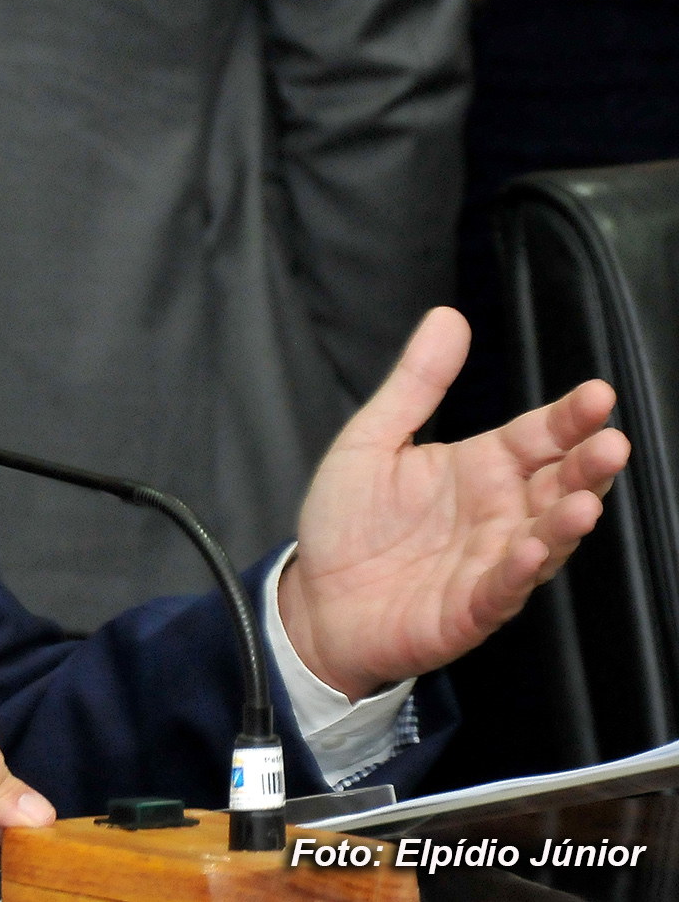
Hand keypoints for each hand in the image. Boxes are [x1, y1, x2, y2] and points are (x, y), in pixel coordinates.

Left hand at [279, 307, 630, 698]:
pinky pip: (501, 590)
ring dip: (566, 524)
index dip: (569, 417)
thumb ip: (416, 383)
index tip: (598, 394)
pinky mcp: (468, 609)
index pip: (539, 436)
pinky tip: (528, 550)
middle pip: (558, 486)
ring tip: (584, 502)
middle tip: (611, 444)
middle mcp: (498, 514)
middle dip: (587, 467)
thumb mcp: (372, 439)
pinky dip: (517, 572)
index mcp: (481, 468)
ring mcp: (489, 563)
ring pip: (544, 541)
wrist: (313, 598)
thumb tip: (448, 316)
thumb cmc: (349, 522)